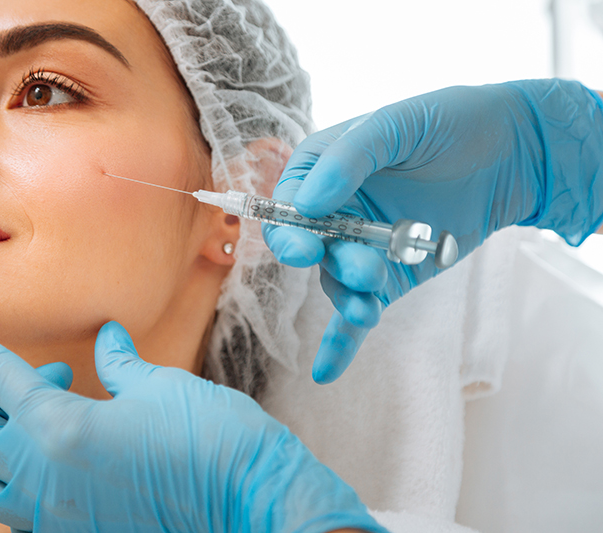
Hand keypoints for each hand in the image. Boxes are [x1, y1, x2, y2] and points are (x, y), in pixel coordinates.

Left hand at [0, 310, 387, 532]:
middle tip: (59, 383)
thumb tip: (107, 339)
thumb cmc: (212, 440)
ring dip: (12, 451)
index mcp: (62, 429)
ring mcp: (63, 516)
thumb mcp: (160, 388)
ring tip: (58, 430)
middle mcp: (49, 478)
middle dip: (7, 403)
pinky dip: (37, 483)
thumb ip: (120, 364)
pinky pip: (32, 514)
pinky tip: (79, 462)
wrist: (253, 502)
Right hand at [264, 79, 602, 382]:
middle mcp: (336, 212)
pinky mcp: (391, 277)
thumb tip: (308, 203)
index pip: (289, 203)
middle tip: (354, 266)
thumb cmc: (450, 123)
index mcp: (324, 169)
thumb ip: (349, 158)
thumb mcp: (397, 125)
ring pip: (338, 282)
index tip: (305, 246)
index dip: (289, 228)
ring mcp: (362, 247)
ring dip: (349, 294)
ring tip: (373, 296)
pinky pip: (357, 313)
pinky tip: (325, 372)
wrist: (513, 150)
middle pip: (313, 248)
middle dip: (326, 262)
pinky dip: (342, 342)